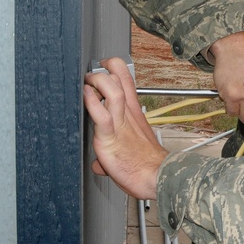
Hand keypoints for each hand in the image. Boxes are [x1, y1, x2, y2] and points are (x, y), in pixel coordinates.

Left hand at [83, 57, 166, 199]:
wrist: (157, 177)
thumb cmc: (146, 164)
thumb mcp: (131, 150)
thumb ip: (112, 152)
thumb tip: (98, 164)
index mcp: (133, 111)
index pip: (125, 78)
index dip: (113, 66)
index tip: (101, 66)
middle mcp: (127, 113)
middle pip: (118, 77)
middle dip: (101, 70)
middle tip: (89, 75)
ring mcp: (119, 124)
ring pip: (112, 89)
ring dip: (97, 81)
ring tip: (87, 82)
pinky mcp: (110, 138)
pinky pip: (101, 115)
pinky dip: (92, 103)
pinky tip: (85, 97)